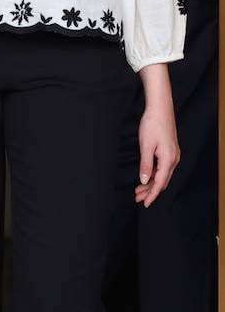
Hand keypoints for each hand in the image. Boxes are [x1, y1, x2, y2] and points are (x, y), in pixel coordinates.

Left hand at [135, 64, 179, 207]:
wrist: (160, 108)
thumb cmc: (152, 124)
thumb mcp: (146, 146)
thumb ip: (145, 165)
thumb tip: (144, 181)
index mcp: (169, 159)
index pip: (160, 183)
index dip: (152, 194)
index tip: (144, 203)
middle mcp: (174, 159)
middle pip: (162, 181)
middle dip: (150, 191)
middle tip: (137, 198)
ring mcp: (173, 154)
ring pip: (162, 175)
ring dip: (151, 183)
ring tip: (139, 190)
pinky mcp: (170, 150)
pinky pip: (163, 167)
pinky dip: (154, 174)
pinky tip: (145, 177)